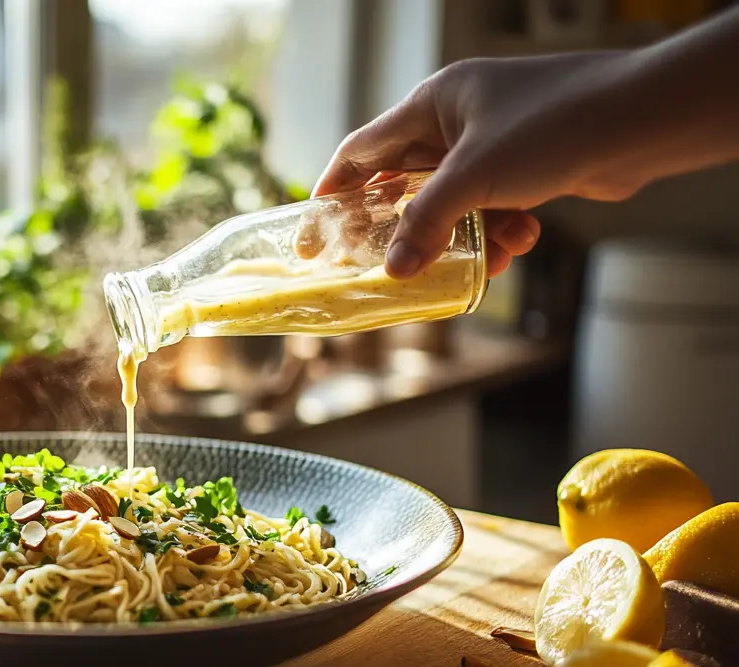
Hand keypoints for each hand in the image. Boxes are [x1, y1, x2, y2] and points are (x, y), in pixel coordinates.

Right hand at [314, 52, 642, 277]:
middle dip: (406, 226)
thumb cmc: (553, 126)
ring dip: (462, 237)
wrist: (644, 119)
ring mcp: (496, 141)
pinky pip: (495, 206)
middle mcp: (460, 118)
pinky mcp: (530, 164)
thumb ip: (426, 224)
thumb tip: (394, 270)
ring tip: (477, 262)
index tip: (315, 231)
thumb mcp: (474, 177)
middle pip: (409, 181)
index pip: (363, 148)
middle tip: (388, 264)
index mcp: (434, 102)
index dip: (334, 189)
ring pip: (456, 202)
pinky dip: (500, 229)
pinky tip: (519, 242)